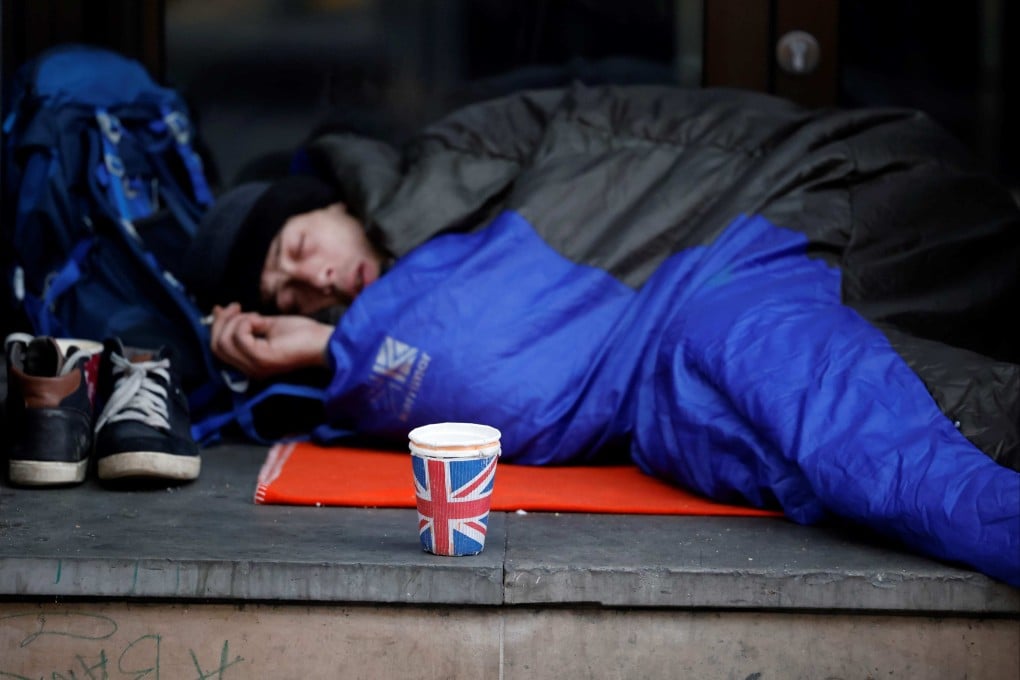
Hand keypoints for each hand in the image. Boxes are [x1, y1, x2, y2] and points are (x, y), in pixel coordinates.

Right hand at [210, 303, 334, 379]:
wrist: (324, 342)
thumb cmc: (302, 334)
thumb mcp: (266, 324)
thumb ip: (243, 322)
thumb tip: (220, 311)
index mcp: (250, 364)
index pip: (218, 349)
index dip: (215, 326)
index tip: (222, 308)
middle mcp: (249, 370)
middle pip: (217, 346)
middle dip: (223, 322)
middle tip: (237, 307)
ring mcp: (255, 366)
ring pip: (224, 342)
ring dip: (237, 322)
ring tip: (257, 317)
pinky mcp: (262, 359)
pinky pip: (239, 337)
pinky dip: (247, 323)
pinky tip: (262, 321)